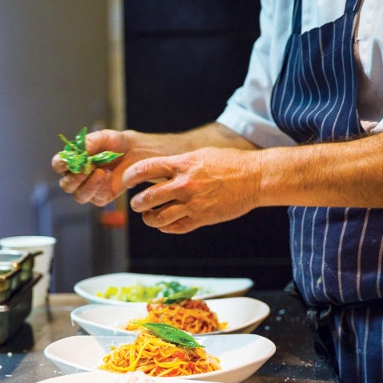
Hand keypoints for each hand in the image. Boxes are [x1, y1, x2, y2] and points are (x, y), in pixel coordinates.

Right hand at [52, 129, 135, 206]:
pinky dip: (102, 188)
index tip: (69, 160)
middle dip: (76, 177)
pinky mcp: (101, 197)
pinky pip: (96, 198)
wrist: (134, 152)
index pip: (58, 165)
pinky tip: (109, 176)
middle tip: (88, 166)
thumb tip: (79, 151)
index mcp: (72, 161)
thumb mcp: (103, 137)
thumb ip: (89, 143)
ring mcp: (88, 189)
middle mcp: (77, 177)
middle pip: (66, 185)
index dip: (60, 164)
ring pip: (79, 196)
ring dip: (89, 185)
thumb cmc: (115, 144)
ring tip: (102, 172)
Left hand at [122, 147, 262, 233]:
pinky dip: (166, 228)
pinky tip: (165, 224)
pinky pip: (176, 228)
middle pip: (147, 198)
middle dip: (137, 203)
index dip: (130, 176)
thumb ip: (179, 163)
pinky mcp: (202, 219)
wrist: (255, 178)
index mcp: (183, 164)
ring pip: (158, 218)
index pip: (145, 169)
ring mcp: (193, 204)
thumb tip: (159, 168)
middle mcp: (185, 185)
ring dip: (149, 219)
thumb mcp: (201, 155)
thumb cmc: (229, 163)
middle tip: (136, 204)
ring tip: (148, 217)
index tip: (126, 181)